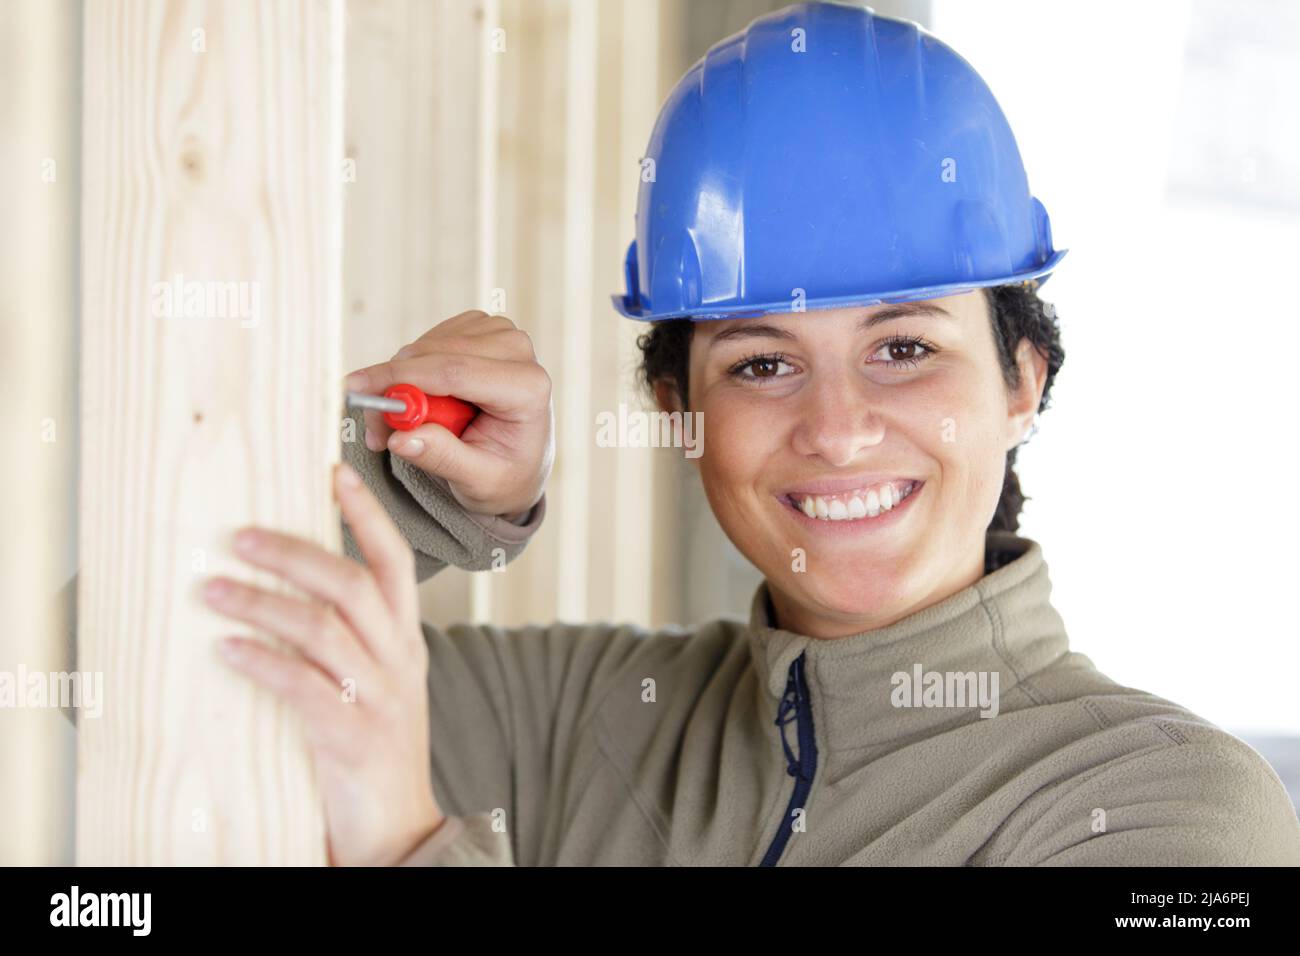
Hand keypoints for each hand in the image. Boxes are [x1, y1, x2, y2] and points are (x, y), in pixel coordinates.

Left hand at [203, 462, 442, 866]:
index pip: (394, 561)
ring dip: (263, 604)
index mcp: (404, 638)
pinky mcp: (355, 738)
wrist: (399, 825)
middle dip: (295, 554)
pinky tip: (228, 650)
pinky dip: (264, 664)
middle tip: (240, 537)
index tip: (333, 472)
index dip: (366, 515)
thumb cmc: (373, 744)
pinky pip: (306, 689)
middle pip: (353, 585)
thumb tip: (282, 585)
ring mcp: (382, 697)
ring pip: (325, 630)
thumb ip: (346, 635)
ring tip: (211, 591)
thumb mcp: (375, 679)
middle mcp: (400, 659)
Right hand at [345, 310, 553, 518]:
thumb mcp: (478, 482)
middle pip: (434, 355)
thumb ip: (443, 458)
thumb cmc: (505, 474)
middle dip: (393, 388)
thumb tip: (401, 438)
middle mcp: (518, 350)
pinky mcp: (478, 329)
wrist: (520, 461)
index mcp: (529, 387)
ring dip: (400, 385)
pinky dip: (411, 373)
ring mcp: (499, 333)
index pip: (454, 371)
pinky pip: (424, 344)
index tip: (356, 390)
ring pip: (423, 348)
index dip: (400, 379)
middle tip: (376, 431)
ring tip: (406, 428)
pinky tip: (422, 403)